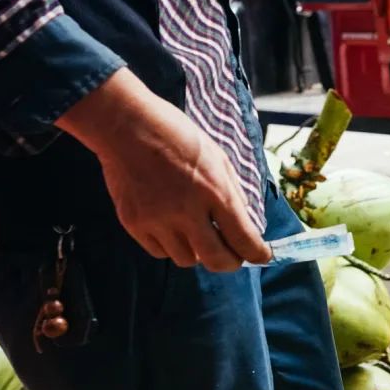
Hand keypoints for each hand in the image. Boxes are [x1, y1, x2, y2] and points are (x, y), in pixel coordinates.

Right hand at [57, 70, 270, 271]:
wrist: (126, 126)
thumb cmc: (177, 135)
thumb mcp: (218, 156)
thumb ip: (232, 192)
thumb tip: (244, 222)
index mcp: (215, 191)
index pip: (244, 239)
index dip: (258, 254)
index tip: (263, 256)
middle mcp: (188, 212)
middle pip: (217, 261)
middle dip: (231, 263)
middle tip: (234, 257)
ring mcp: (158, 221)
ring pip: (186, 260)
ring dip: (198, 252)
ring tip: (197, 232)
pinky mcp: (134, 224)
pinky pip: (159, 251)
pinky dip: (171, 245)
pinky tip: (173, 227)